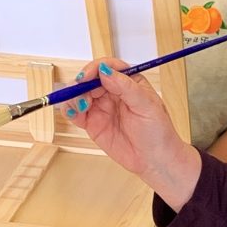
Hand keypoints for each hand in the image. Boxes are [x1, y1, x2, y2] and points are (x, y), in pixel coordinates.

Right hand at [64, 59, 200, 210]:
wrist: (155, 160)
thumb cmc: (158, 131)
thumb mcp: (146, 105)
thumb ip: (125, 87)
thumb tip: (105, 71)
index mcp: (128, 81)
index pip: (106, 67)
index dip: (94, 69)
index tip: (86, 77)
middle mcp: (112, 91)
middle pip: (88, 79)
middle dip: (80, 85)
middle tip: (81, 97)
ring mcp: (101, 107)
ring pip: (79, 94)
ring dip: (73, 97)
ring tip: (79, 108)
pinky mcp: (93, 123)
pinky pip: (76, 113)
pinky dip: (69, 110)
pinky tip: (72, 113)